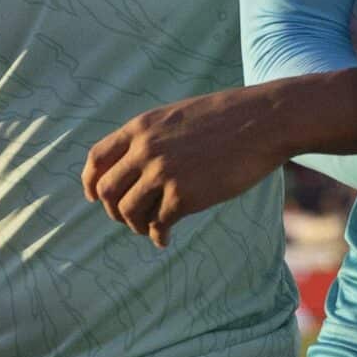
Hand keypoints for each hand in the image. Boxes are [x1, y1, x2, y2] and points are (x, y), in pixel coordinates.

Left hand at [83, 84, 290, 247]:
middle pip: (107, 191)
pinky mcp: (184, 195)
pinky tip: (165, 239)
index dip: (92, 182)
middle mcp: (145, 150)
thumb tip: (138, 167)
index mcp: (142, 127)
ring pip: (128, 212)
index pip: (97, 159)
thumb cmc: (228, 118)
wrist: (264, 120)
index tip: (94, 197)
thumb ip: (154, 137)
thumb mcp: (179, 117)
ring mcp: (163, 173)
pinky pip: (158, 224)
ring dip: (136, 225)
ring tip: (151, 228)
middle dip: (114, 210)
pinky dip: (158, 236)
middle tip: (130, 219)